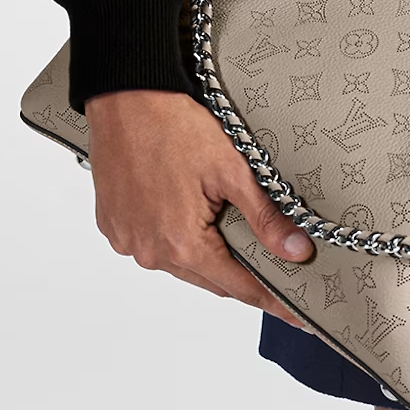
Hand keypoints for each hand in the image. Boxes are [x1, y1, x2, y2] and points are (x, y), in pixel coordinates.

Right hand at [85, 90, 315, 325]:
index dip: (269, 298)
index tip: (295, 314)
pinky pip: (151, 244)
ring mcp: (127, 240)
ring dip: (204, 254)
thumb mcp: (232, 169)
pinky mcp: (113, 224)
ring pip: (178, 262)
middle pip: (208, 277)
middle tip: (272, 267)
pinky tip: (188, 215)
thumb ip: (265, 217)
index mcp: (180, 244)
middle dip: (239, 274)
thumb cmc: (175, 125)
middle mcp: (149, 252)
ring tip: (228, 232)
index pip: (237, 287)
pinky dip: (174, 238)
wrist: (125, 95)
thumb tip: (296, 250)